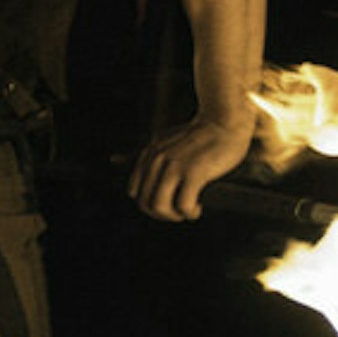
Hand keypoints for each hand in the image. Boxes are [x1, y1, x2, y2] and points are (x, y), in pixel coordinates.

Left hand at [130, 107, 257, 223]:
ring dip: (174, 216)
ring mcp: (174, 167)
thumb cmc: (198, 133)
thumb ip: (144, 153)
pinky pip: (183, 205)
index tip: (169, 203)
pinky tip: (197, 208)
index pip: (134, 193)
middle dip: (162, 215)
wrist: (224, 120)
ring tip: (188, 211)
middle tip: (179, 212)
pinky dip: (189, 212)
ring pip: (159, 207)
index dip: (150, 205)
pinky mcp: (194, 172)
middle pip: (145, 203)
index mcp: (148, 156)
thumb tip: (113, 159)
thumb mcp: (162, 140)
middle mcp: (156, 162)